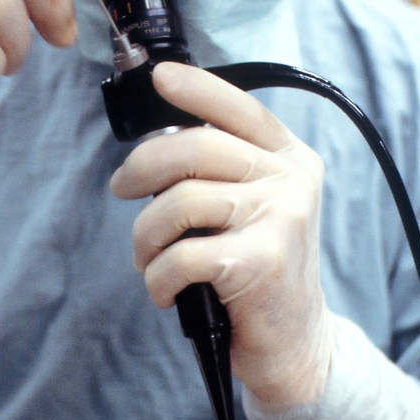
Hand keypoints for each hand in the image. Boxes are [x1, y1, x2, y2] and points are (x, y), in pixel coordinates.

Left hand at [110, 62, 333, 408]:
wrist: (297, 341)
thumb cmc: (261, 271)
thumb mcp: (260, 208)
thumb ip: (227, 172)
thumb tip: (160, 144)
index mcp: (291, 159)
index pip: (241, 108)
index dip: (197, 89)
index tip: (159, 78)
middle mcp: (292, 180)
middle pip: (195, 147)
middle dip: (142, 168)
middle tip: (122, 190)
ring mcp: (281, 218)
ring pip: (180, 202)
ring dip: (145, 235)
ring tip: (146, 257)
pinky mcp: (261, 262)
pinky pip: (181, 255)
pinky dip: (158, 277)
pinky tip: (164, 290)